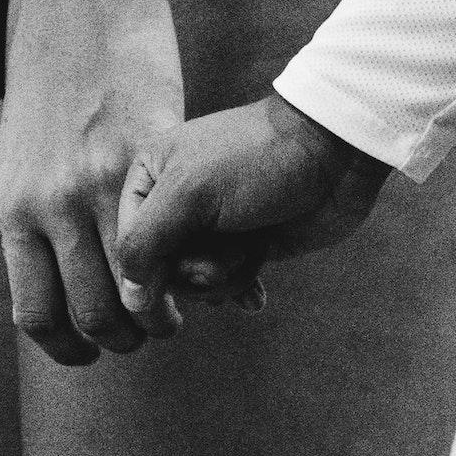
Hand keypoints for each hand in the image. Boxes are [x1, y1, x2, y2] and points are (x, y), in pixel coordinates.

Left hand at [0, 0, 183, 364]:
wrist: (79, 2)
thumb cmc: (55, 77)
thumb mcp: (26, 153)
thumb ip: (43, 210)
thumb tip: (61, 259)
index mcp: (14, 210)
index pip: (36, 314)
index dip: (70, 349)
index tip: (93, 351)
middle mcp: (50, 206)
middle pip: (93, 313)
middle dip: (127, 338)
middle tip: (152, 327)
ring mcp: (97, 184)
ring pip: (136, 290)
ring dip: (164, 313)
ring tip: (182, 303)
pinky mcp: (146, 156)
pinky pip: (170, 241)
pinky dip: (193, 268)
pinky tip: (205, 264)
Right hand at [112, 93, 393, 320]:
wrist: (332, 154)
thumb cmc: (255, 160)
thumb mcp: (188, 192)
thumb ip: (144, 244)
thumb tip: (129, 300)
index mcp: (147, 175)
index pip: (123, 243)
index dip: (148, 263)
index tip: (180, 253)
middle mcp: (172, 204)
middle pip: (157, 270)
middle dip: (193, 267)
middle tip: (221, 243)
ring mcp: (208, 228)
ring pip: (192, 283)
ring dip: (225, 270)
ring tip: (249, 241)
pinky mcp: (241, 247)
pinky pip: (225, 284)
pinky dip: (245, 275)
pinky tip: (262, 253)